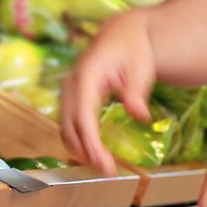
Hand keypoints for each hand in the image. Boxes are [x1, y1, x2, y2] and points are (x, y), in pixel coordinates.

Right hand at [60, 11, 154, 175]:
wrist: (121, 34)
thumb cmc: (133, 49)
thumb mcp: (142, 68)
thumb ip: (138, 91)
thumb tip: (140, 115)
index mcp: (87, 76)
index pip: (84, 117)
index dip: (92, 143)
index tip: (104, 164)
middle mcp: (72, 84)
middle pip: (70, 126)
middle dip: (86, 152)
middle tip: (108, 172)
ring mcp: (69, 91)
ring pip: (65, 128)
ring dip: (80, 150)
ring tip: (102, 167)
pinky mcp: (72, 97)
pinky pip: (69, 124)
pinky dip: (78, 141)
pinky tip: (94, 154)